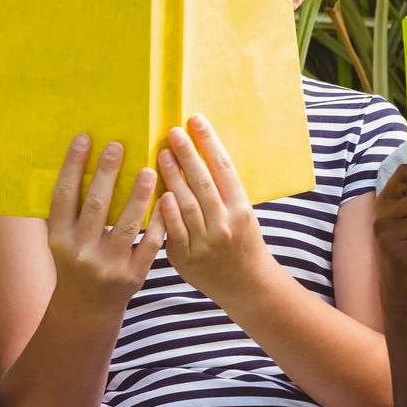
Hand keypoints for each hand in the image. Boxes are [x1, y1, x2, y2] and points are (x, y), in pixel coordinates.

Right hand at [46, 135, 165, 308]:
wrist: (87, 306)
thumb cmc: (76, 261)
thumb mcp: (62, 239)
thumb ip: (69, 210)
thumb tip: (78, 162)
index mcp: (58, 237)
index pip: (64, 196)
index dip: (72, 166)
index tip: (84, 138)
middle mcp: (80, 250)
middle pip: (96, 205)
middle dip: (107, 173)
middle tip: (119, 145)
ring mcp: (108, 264)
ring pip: (126, 224)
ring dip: (139, 195)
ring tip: (150, 169)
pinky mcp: (133, 274)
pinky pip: (149, 243)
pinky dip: (159, 222)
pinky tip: (168, 199)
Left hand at [154, 117, 279, 306]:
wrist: (247, 285)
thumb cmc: (244, 244)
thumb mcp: (243, 215)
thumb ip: (223, 192)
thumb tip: (200, 157)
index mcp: (242, 209)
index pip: (224, 169)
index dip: (209, 143)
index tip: (197, 121)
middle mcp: (225, 223)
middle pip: (203, 182)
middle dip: (187, 154)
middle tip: (172, 131)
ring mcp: (206, 241)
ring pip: (186, 203)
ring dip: (172, 176)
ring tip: (160, 154)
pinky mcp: (187, 257)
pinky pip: (174, 230)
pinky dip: (167, 211)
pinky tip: (158, 192)